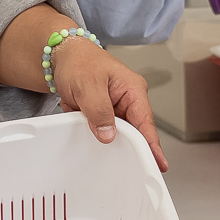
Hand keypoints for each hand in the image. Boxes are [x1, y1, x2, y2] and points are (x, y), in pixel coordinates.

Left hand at [49, 35, 166, 168]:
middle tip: (127, 164)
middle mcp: (128, 100)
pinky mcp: (101, 113)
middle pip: (133, 131)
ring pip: (115, 132)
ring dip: (102, 134)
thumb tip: (108, 134)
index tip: (158, 163)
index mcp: (133, 89)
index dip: (152, 145)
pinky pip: (100, 129)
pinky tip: (83, 126)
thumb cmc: (79, 60)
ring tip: (95, 133)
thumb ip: (99, 110)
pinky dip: (90, 130)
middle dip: (126, 144)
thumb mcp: (88, 85)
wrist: (61, 55)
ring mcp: (115, 108)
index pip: (145, 122)